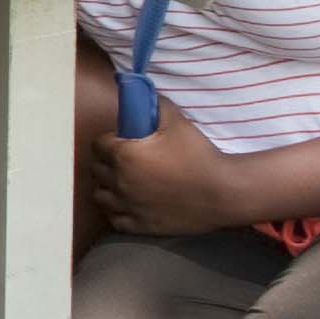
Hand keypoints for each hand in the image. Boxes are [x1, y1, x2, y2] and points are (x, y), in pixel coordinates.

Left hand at [91, 110, 247, 236]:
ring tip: (120, 182)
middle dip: (105, 162)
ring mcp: (128, 206)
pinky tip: (127, 204)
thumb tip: (143, 93)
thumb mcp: (177, 122)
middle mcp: (119, 181)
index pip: (98, 145)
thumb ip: (155, 105)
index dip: (108, 141)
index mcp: (123, 155)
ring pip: (100, 196)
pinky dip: (117, 211)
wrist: (223, 192)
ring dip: (106, 187)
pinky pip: (114, 219)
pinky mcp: (140, 225)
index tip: (120, 141)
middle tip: (121, 160)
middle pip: (96, 169)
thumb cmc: (199, 155)